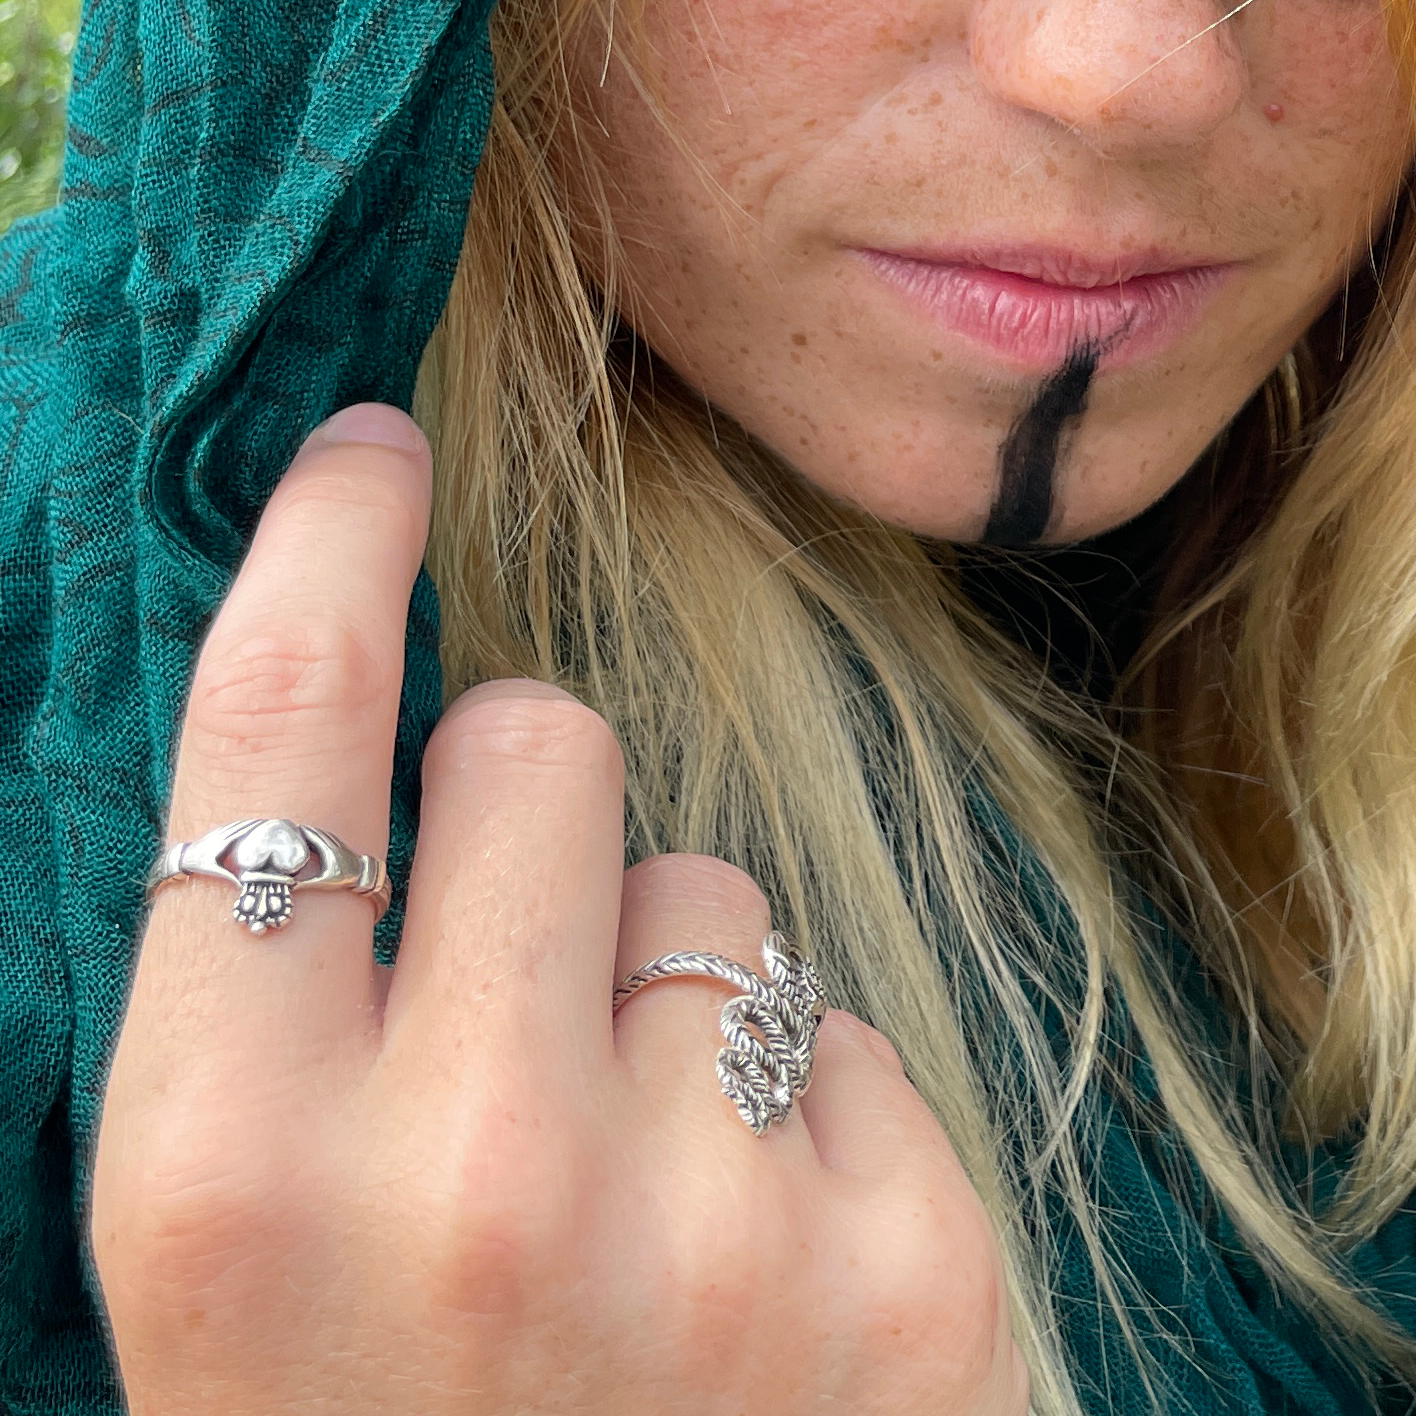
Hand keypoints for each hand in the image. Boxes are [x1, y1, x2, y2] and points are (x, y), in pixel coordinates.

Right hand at [90, 402, 1029, 1414]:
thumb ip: (294, 1018)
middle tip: (513, 983)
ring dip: (665, 976)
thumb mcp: (257, 1278)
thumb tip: (368, 773)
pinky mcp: (911, 1263)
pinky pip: (839, 1020)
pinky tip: (760, 1268)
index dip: (320, 551)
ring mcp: (721, 1223)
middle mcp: (479, 1181)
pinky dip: (795, 1101)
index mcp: (238, 1183)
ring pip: (708, 876)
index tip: (369, 452)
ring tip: (635, 1178)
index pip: (271, 739)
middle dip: (530, 812)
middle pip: (540, 744)